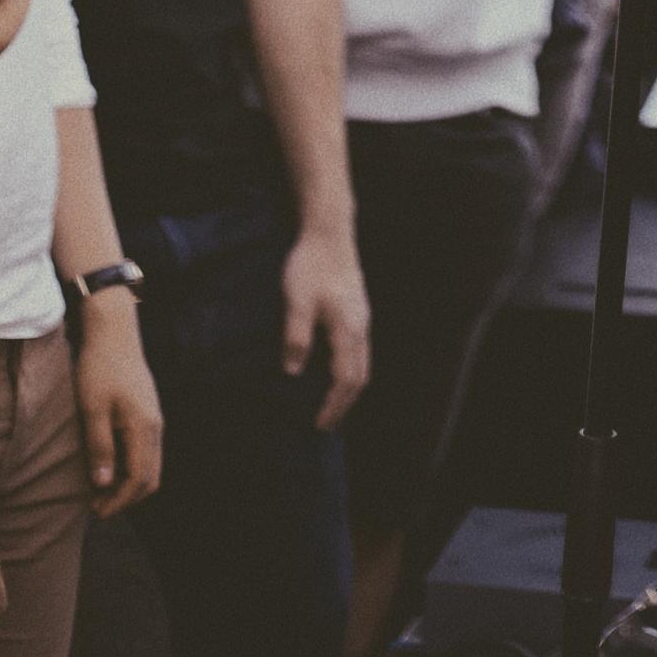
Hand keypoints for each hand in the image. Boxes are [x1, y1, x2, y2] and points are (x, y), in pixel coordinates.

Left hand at [74, 294, 162, 514]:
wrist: (114, 334)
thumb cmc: (100, 369)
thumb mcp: (92, 410)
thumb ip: (100, 447)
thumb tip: (103, 485)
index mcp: (143, 427)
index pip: (138, 478)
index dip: (119, 501)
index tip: (96, 512)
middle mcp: (155, 426)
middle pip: (151, 477)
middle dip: (126, 498)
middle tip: (97, 507)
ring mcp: (155, 418)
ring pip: (151, 465)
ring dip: (129, 484)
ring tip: (100, 490)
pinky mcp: (149, 412)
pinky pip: (147, 451)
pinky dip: (132, 468)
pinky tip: (110, 465)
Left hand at [282, 226, 369, 429]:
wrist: (328, 231)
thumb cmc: (311, 264)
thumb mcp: (297, 301)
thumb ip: (296, 337)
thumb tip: (294, 372)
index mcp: (347, 329)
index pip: (345, 379)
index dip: (333, 405)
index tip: (320, 425)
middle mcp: (360, 326)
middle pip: (360, 375)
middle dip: (345, 403)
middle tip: (327, 423)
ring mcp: (361, 316)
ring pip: (362, 362)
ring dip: (349, 387)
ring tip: (332, 402)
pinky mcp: (356, 307)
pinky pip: (359, 349)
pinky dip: (350, 369)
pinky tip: (334, 368)